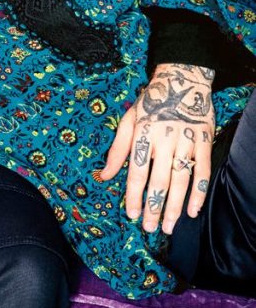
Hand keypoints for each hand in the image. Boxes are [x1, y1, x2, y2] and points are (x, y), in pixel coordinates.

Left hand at [97, 64, 214, 233]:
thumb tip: (103, 175)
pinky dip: (198, 193)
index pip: (136, 171)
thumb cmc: (150, 102)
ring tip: (169, 226)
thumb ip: (117, 150)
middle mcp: (164, 139)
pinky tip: (192, 210)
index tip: (131, 214)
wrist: (181, 79)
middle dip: (154, 207)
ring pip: (181, 180)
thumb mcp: (128, 120)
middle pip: (159, 180)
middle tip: (150, 228)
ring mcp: (186, 141)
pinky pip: (202, 172)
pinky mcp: (204, 141)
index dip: (133, 195)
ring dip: (175, 206)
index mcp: (143, 134)